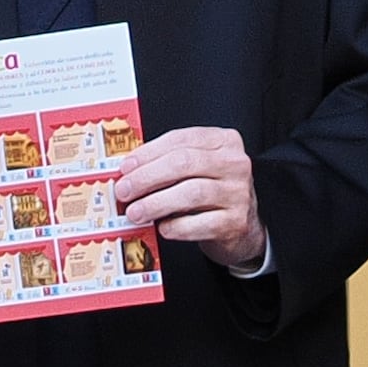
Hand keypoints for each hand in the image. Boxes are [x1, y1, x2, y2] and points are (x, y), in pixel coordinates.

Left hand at [110, 123, 265, 270]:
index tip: (125, 167)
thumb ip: (167, 163)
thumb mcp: (197, 169)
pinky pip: (200, 223)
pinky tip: (162, 227)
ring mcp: (238, 193)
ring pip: (191, 193)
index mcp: (223, 141)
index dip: (148, 153)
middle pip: (183, 163)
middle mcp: (234, 163)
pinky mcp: (236, 221)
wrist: (243, 226)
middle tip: (124, 190)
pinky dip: (176, 226)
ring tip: (135, 212)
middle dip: (147, 177)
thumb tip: (127, 172)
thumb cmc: (212, 192)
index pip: (180, 139)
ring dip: (156, 203)